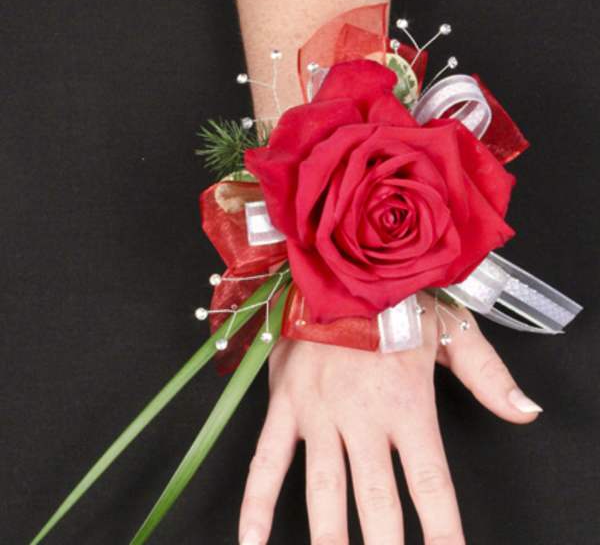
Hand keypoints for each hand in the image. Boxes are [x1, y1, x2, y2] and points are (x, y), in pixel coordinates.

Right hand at [238, 293, 541, 544]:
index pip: (432, 483)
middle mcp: (363, 416)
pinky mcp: (286, 403)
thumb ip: (489, 375)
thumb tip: (526, 412)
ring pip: (324, 490)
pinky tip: (253, 540)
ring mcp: (320, 412)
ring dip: (330, 538)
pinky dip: (257, 500)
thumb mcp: (451, 329)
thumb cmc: (396, 298)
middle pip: (378, 501)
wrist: (338, 268)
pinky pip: (266, 458)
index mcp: (408, 402)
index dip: (444, 532)